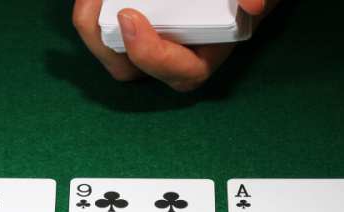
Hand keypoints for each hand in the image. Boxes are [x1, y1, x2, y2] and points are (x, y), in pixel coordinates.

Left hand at [73, 0, 268, 91]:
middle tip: (94, 3)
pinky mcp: (130, 31)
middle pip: (130, 70)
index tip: (130, 17)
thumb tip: (253, 5)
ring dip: (91, 27)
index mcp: (204, 58)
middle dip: (104, 43)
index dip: (151, 54)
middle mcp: (171, 59)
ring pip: (111, 52)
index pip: (180, 73)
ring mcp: (147, 46)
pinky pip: (103, 30)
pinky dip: (94, 12)